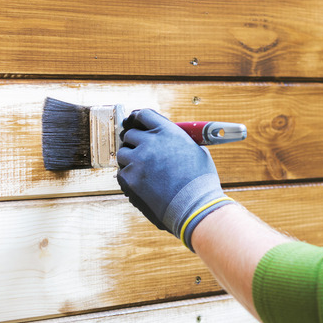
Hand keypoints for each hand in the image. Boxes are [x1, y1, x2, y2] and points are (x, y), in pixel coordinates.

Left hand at [116, 109, 233, 250]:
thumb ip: (178, 141)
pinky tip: (143, 184)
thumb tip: (168, 139)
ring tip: (144, 171)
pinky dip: (129, 177)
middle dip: (135, 142)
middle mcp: (150, 142)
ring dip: (130, 160)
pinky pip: (121, 172)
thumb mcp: (196, 151)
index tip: (135, 124)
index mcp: (168, 132)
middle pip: (130, 134)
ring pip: (123, 153)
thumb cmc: (200, 182)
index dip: (138, 119)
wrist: (195, 207)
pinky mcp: (129, 178)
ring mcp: (137, 160)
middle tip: (141, 152)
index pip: (143, 115)